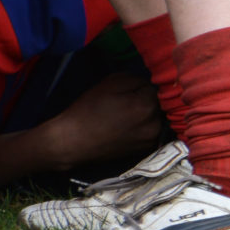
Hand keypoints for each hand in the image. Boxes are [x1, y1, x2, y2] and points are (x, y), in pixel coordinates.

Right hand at [45, 72, 166, 170]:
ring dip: (145, 115)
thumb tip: (148, 85)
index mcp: (146, 106)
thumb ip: (136, 79)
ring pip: (155, 118)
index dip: (138, 88)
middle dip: (145, 101)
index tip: (124, 93)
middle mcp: (154, 125)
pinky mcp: (145, 150)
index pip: (153, 88)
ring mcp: (151, 139)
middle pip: (157, 103)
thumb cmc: (88, 110)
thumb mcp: (111, 83)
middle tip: (124, 104)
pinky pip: (150, 131)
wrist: (72, 142)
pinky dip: (142, 127)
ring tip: (124, 117)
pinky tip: (125, 127)